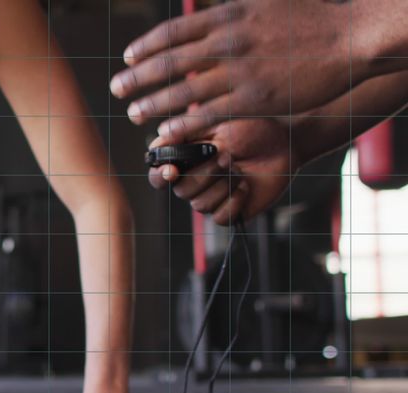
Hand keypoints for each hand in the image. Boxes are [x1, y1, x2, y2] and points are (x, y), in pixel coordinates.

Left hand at [111, 0, 358, 143]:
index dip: (146, 46)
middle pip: (170, 62)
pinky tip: (165, 132)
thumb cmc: (309, 19)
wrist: (348, 40)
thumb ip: (232, 7)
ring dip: (153, 105)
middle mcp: (228, 41)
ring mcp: (240, 71)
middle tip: (116, 89)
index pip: (174, 31)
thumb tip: (207, 8)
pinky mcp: (253, 99)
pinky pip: (208, 114)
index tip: (128, 57)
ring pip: (184, 92)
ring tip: (133, 114)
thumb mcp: (266, 0)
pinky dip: (183, 124)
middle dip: (138, 77)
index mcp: (229, 15)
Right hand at [149, 118, 300, 224]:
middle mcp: (194, 181)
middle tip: (226, 157)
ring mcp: (212, 197)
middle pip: (181, 191)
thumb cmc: (253, 128)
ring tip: (239, 169)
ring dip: (222, 186)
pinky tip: (245, 186)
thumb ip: (187, 132)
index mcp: (185, 160)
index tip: (172, 170)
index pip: (158, 176)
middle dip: (204, 174)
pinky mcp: (230, 211)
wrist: (285, 144)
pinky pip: (219, 217)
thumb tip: (158, 142)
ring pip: (199, 205)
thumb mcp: (217, 124)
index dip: (160, 176)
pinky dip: (234, 202)